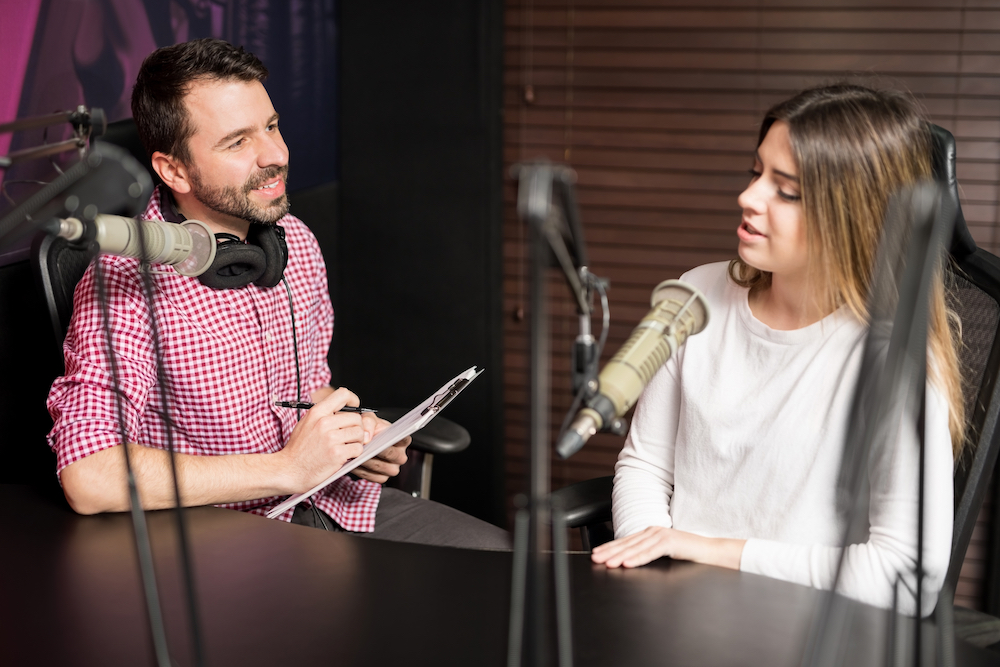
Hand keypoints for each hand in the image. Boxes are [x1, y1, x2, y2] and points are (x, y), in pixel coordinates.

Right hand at [277, 387, 368, 491]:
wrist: (289, 470)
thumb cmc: (298, 448)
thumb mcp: (307, 423)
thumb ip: (325, 415)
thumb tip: (348, 411)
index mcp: (317, 412)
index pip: (343, 394)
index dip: (353, 401)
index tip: (354, 409)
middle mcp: (324, 422)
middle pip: (356, 418)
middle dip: (356, 428)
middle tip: (349, 436)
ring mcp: (331, 438)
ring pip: (360, 433)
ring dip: (357, 441)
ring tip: (346, 446)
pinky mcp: (337, 453)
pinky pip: (358, 448)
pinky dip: (354, 453)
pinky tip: (344, 455)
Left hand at [352, 416, 410, 483]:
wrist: (364, 442)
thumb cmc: (370, 430)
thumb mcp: (369, 419)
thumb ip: (368, 421)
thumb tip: (367, 437)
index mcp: (403, 440)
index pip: (403, 439)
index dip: (390, 439)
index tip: (378, 438)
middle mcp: (400, 456)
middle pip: (390, 454)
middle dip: (375, 451)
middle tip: (362, 447)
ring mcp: (392, 468)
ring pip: (380, 467)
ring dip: (366, 461)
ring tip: (355, 454)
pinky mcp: (382, 478)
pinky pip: (372, 476)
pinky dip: (361, 470)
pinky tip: (354, 463)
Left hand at [590, 526, 744, 569]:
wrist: (711, 552)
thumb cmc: (687, 555)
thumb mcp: (663, 554)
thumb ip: (647, 554)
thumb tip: (628, 562)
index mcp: (650, 533)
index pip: (626, 542)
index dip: (610, 548)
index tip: (596, 554)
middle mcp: (653, 532)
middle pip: (627, 544)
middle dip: (609, 552)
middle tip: (595, 559)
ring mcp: (661, 535)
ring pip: (635, 548)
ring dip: (619, 556)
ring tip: (607, 563)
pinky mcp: (670, 543)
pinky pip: (650, 553)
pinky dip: (637, 558)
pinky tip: (627, 564)